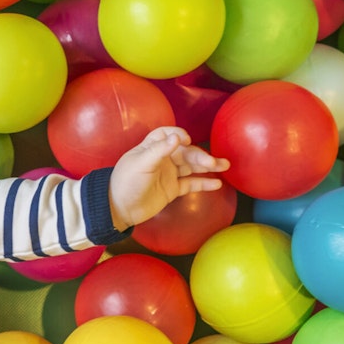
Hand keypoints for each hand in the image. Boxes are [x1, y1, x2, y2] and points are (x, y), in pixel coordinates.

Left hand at [108, 126, 229, 229]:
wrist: (119, 209)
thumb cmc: (127, 182)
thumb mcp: (141, 164)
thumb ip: (159, 150)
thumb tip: (177, 137)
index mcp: (151, 148)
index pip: (166, 134)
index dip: (178, 135)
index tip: (187, 140)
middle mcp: (162, 159)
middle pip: (185, 152)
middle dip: (200, 155)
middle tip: (213, 163)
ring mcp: (168, 174)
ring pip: (191, 166)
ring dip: (207, 166)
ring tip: (224, 165)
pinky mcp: (172, 189)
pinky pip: (191, 183)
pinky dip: (203, 183)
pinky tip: (217, 184)